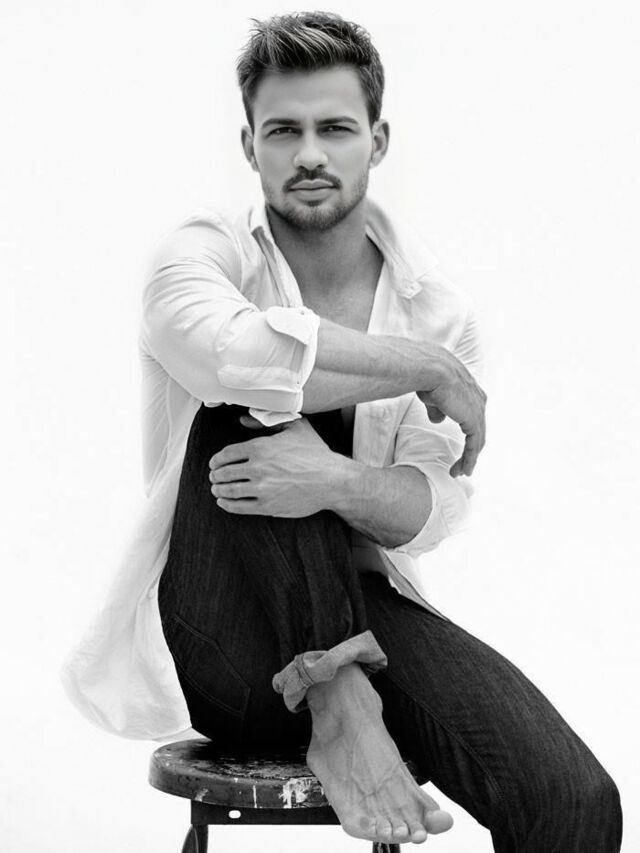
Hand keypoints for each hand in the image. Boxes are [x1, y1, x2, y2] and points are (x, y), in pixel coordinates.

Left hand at [208, 416, 342, 516]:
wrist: (332, 480)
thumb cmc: (315, 452)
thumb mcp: (295, 426)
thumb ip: (267, 420)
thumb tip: (243, 420)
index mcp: (260, 447)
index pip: (226, 454)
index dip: (216, 460)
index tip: (214, 464)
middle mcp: (257, 468)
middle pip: (224, 473)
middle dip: (215, 476)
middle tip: (214, 478)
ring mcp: (262, 489)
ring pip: (228, 491)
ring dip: (218, 490)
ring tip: (217, 490)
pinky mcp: (267, 506)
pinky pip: (239, 507)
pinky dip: (227, 505)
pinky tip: (224, 503)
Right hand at [418, 346, 486, 477]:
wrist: (429, 369)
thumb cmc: (425, 375)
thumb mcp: (432, 393)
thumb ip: (437, 408)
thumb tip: (438, 420)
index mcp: (469, 387)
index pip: (471, 411)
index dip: (467, 427)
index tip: (459, 441)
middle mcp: (477, 397)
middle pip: (477, 426)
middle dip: (471, 445)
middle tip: (463, 461)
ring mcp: (477, 409)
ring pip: (477, 438)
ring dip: (469, 456)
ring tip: (461, 470)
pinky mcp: (474, 420)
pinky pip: (474, 444)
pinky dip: (469, 458)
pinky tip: (463, 469)